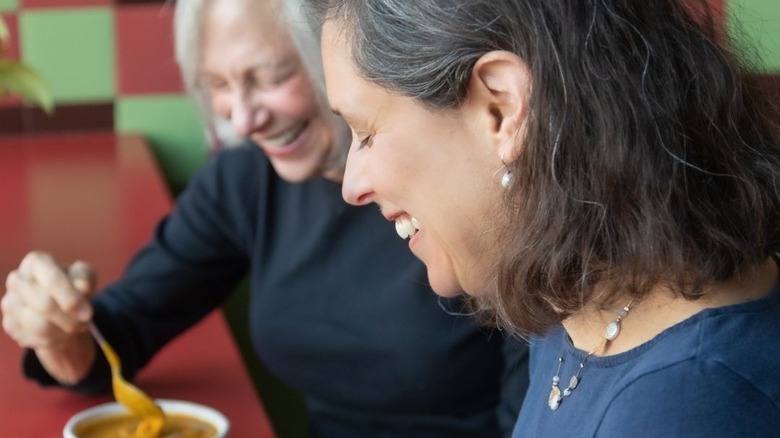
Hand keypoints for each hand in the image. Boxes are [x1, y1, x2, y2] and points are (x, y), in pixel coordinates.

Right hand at [1, 251, 97, 383]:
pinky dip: (53, 340)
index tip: (89, 315)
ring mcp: (9, 302)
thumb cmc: (74, 286)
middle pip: (44, 304)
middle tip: (86, 322)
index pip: (52, 279)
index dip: (71, 299)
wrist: (60, 307)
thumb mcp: (84, 278)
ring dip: (63, 331)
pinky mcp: (9, 324)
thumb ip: (85, 279)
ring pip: (38, 325)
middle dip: (70, 318)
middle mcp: (17, 279)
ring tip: (76, 327)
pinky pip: (33, 338)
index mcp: (36, 261)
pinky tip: (61, 333)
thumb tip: (82, 287)